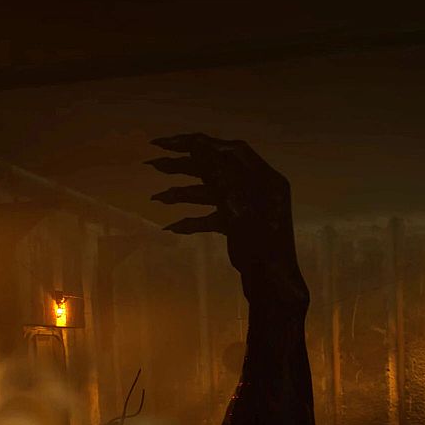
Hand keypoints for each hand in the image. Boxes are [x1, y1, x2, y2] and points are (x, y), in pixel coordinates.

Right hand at [148, 134, 298, 281]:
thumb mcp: (237, 199)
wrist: (271, 282)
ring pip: (210, 194)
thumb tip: (197, 142)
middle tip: (154, 164)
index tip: (166, 144)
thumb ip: (217, 169)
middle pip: (216, 169)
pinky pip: (212, 218)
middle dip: (184, 167)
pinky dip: (193, 221)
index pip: (227, 149)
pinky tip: (171, 227)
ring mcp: (246, 208)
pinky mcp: (238, 227)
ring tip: (156, 198)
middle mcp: (256, 187)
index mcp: (263, 175)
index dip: (196, 143)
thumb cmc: (259, 238)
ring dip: (183, 195)